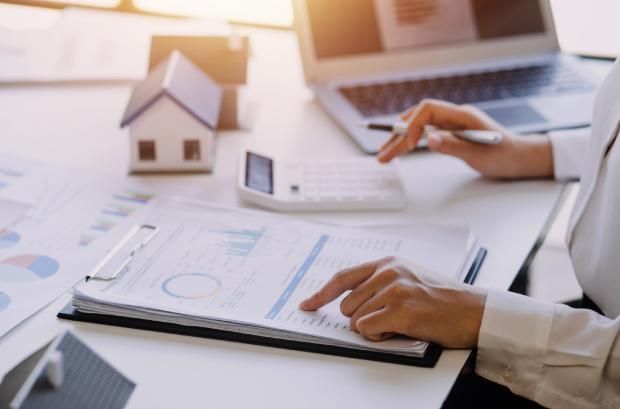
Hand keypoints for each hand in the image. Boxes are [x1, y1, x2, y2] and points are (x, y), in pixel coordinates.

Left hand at [299, 257, 486, 347]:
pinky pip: (367, 330)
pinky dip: (379, 336)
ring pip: (355, 320)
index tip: (306, 305)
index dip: (321, 294)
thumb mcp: (408, 278)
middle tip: (389, 319)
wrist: (473, 310)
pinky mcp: (400, 309)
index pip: (343, 278)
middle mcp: (387, 272)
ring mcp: (394, 289)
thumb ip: (379, 283)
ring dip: (373, 329)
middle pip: (346, 306)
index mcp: (386, 263)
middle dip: (361, 319)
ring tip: (400, 323)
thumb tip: (348, 301)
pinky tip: (400, 330)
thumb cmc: (441, 299)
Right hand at [377, 99, 553, 178]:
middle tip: (382, 154)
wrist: (521, 159)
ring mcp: (453, 125)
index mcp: (462, 115)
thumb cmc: (505, 155)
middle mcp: (455, 116)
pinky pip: (426, 134)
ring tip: (384, 155)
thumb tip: (428, 140)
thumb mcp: (479, 154)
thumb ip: (453, 146)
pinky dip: (411, 142)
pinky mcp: (452, 134)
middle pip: (418, 118)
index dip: (411, 124)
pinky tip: (401, 149)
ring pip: (419, 127)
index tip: (404, 145)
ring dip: (400, 139)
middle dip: (397, 134)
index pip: (427, 110)